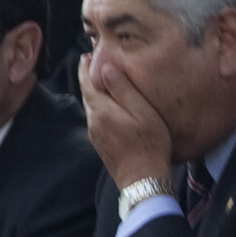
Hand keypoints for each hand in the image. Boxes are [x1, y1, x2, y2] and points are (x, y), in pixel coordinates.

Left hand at [78, 52, 176, 191]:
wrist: (143, 181)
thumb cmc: (149, 145)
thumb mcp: (142, 112)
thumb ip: (123, 89)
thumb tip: (106, 68)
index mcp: (101, 110)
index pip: (87, 82)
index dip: (86, 67)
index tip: (87, 56)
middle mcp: (94, 121)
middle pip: (86, 94)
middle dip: (88, 78)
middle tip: (93, 65)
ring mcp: (96, 135)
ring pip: (91, 108)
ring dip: (94, 94)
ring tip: (102, 84)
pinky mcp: (101, 146)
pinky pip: (97, 120)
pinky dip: (99, 108)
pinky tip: (110, 109)